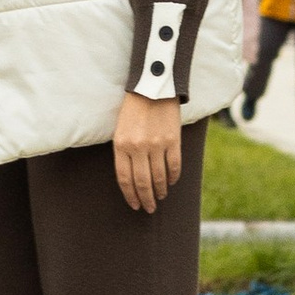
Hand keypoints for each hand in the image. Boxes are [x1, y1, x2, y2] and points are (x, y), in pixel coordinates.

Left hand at [112, 90, 186, 214]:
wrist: (152, 87)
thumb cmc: (133, 109)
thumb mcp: (120, 129)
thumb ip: (124, 152)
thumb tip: (131, 178)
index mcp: (121, 145)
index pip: (125, 179)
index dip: (130, 195)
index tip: (135, 205)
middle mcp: (138, 147)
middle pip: (142, 183)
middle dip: (146, 199)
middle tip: (149, 208)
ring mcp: (156, 144)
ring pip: (159, 177)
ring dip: (160, 190)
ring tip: (161, 196)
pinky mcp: (172, 140)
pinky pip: (174, 166)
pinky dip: (173, 177)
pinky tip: (171, 182)